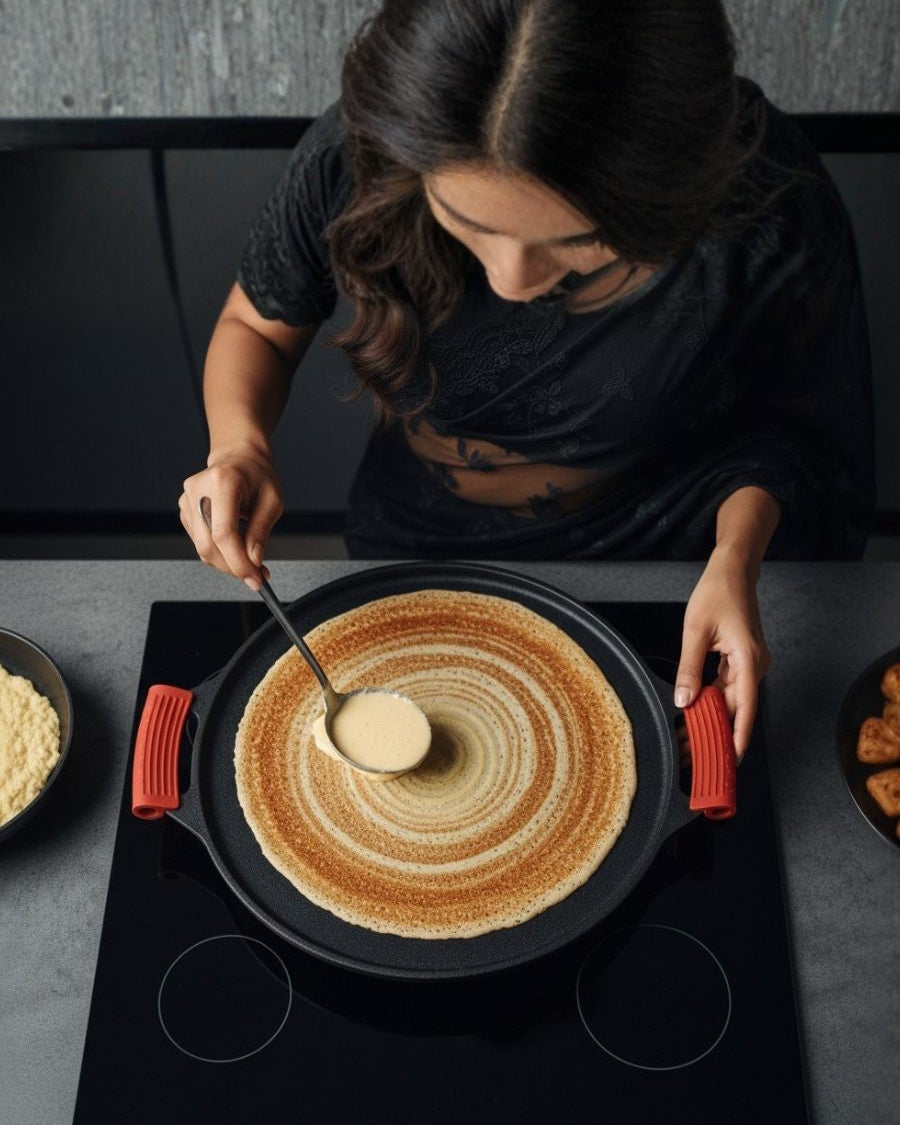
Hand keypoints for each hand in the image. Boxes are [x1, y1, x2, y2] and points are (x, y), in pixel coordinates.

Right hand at [179, 442, 282, 588]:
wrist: (239, 457)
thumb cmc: (257, 474)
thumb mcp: (272, 501)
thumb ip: (260, 532)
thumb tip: (253, 560)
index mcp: (222, 481)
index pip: (223, 533)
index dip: (238, 562)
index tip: (255, 577)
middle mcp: (198, 489)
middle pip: (208, 545)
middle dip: (233, 567)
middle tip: (255, 576)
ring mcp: (187, 499)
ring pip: (202, 548)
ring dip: (227, 562)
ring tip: (250, 561)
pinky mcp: (185, 509)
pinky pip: (200, 542)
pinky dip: (219, 552)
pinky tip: (235, 548)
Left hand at [674, 546, 771, 760]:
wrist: (733, 571)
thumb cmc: (717, 594)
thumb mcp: (695, 631)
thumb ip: (689, 668)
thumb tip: (683, 701)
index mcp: (749, 659)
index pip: (746, 707)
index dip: (739, 737)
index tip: (731, 760)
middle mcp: (755, 666)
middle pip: (736, 708)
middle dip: (716, 733)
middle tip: (693, 755)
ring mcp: (750, 664)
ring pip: (731, 700)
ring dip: (712, 718)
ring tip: (689, 739)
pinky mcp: (742, 661)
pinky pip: (728, 688)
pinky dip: (713, 701)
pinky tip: (695, 713)